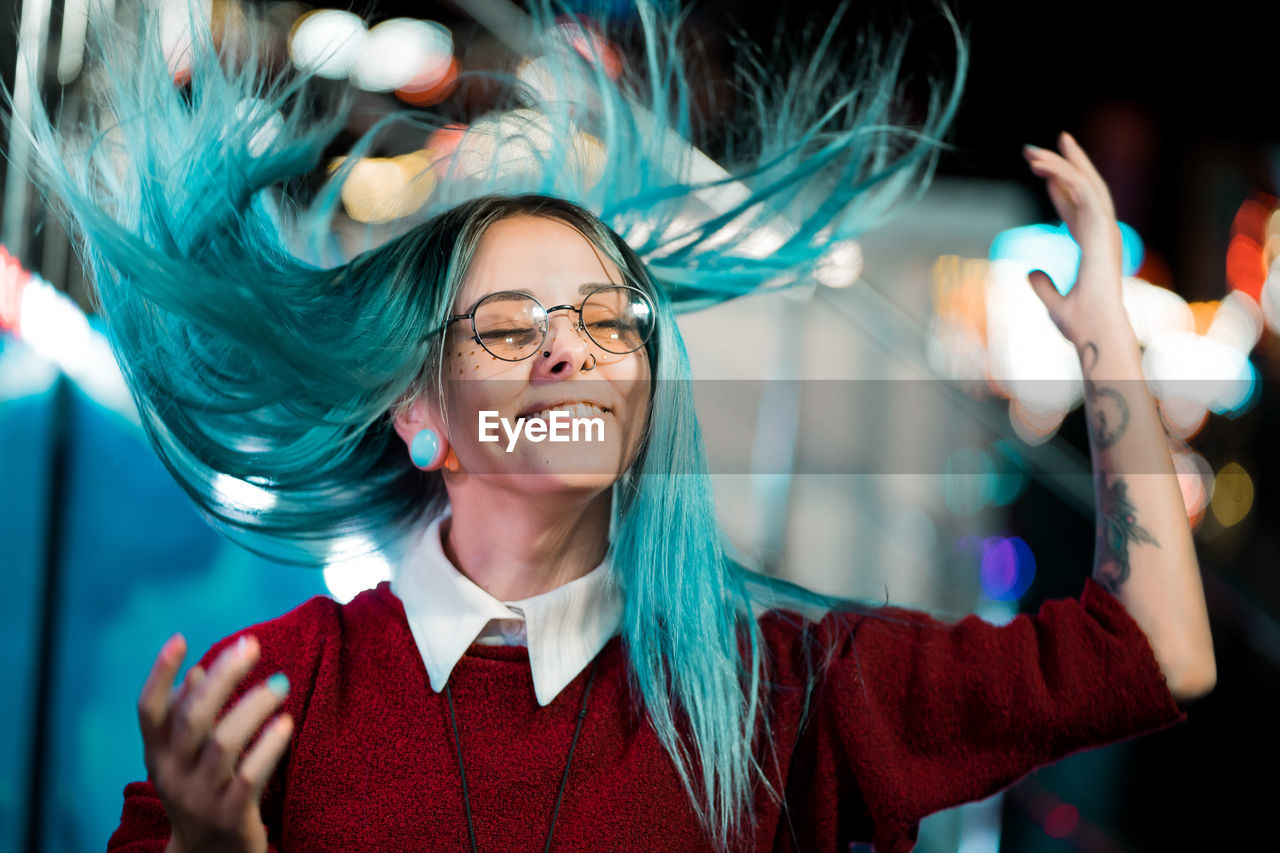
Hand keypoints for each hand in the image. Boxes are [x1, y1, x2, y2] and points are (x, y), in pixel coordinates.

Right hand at [138, 634, 291, 852]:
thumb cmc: (202, 790)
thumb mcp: (186, 758)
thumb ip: (189, 717)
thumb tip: (197, 671)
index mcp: (157, 755)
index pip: (148, 710)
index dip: (159, 674)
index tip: (179, 638)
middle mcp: (172, 774)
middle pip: (192, 717)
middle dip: (223, 676)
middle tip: (252, 645)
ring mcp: (200, 796)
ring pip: (223, 742)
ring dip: (254, 706)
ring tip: (281, 684)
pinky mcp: (231, 815)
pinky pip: (250, 775)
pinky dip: (269, 746)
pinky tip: (286, 724)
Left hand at [1022, 132, 1126, 346]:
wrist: (1095, 330)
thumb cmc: (1081, 324)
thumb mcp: (1053, 303)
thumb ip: (1043, 286)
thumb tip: (1030, 272)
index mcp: (1094, 247)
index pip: (1076, 208)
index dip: (1059, 188)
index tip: (1042, 172)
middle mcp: (1103, 233)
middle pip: (1086, 188)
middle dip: (1068, 163)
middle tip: (1050, 142)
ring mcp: (1105, 229)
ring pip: (1085, 183)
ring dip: (1061, 162)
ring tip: (1033, 151)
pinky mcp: (1101, 228)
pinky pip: (1082, 190)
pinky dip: (1063, 173)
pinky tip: (1042, 165)